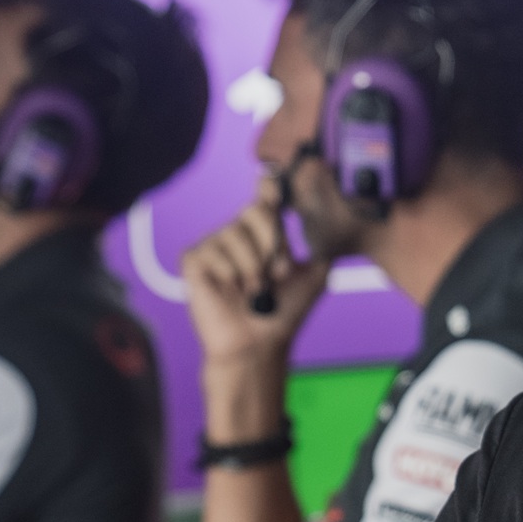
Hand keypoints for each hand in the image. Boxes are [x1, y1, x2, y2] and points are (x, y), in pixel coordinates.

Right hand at [181, 178, 329, 369]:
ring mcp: (214, 245)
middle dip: (273, 244)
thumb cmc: (284, 313)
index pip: (264, 200)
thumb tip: (329, 222)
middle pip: (255, 211)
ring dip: (254, 266)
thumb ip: (321, 247)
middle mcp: (237, 234)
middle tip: (276, 274)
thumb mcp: (314, 277)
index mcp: (264, 235)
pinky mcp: (192, 259)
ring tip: (254, 290)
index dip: (268, 187)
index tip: (272, 178)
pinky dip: (229, 273)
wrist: (260, 343)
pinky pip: (213, 251)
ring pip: (235, 233)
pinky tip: (229, 289)